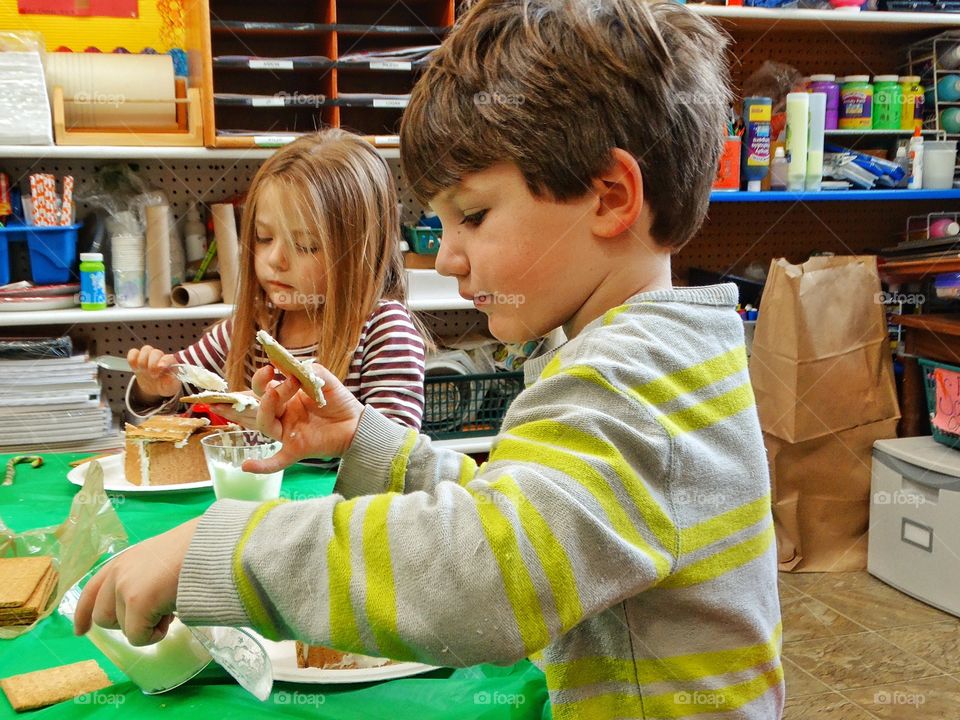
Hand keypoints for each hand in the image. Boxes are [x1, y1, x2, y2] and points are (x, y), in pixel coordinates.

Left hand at [73, 518, 199, 645]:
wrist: (214, 547)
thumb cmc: (197, 552)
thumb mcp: (160, 561)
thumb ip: (142, 577)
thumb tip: (142, 604)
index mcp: (123, 561)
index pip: (91, 591)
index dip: (83, 614)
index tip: (80, 632)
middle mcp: (118, 572)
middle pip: (103, 617)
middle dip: (127, 621)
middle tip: (157, 613)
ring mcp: (125, 587)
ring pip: (122, 628)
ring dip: (144, 626)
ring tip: (169, 608)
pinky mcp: (137, 603)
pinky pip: (138, 637)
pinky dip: (155, 635)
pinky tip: (173, 616)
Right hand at [128, 345, 180, 400]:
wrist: (155, 387)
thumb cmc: (165, 385)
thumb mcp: (170, 388)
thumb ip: (170, 382)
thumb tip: (169, 378)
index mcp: (171, 363)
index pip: (169, 358)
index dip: (165, 361)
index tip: (161, 367)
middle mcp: (160, 357)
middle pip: (156, 352)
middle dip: (152, 364)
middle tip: (153, 375)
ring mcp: (149, 357)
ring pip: (145, 350)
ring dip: (143, 361)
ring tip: (144, 371)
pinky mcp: (138, 358)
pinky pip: (133, 352)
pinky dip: (132, 359)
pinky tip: (136, 368)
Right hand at [216, 363, 362, 473]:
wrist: (356, 423)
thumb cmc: (339, 401)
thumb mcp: (325, 380)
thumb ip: (308, 370)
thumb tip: (286, 361)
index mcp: (286, 398)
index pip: (264, 388)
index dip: (260, 379)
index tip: (268, 368)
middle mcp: (282, 415)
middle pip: (258, 405)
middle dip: (253, 393)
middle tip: (263, 376)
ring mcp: (287, 433)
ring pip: (265, 424)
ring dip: (265, 409)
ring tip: (273, 394)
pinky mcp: (296, 449)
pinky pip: (276, 461)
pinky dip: (262, 465)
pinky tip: (246, 466)